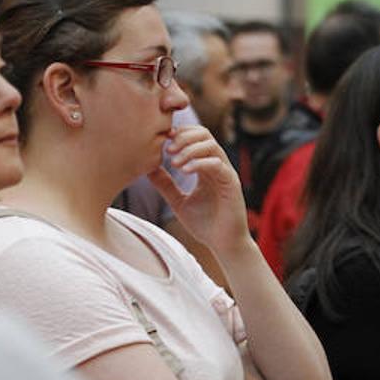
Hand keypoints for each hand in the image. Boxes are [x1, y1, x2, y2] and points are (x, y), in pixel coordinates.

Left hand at [148, 125, 249, 256]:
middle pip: (204, 134)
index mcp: (205, 167)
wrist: (223, 245)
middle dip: (184, 137)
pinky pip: (217, 164)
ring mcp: (226, 173)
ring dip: (190, 149)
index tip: (162, 141)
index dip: (179, 134)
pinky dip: (200, 163)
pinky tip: (185, 171)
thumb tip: (147, 169)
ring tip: (174, 163)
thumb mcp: (177, 201)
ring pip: (211, 145)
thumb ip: (165, 184)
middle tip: (167, 150)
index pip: (195, 137)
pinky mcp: (232, 184)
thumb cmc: (204, 224)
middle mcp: (217, 166)